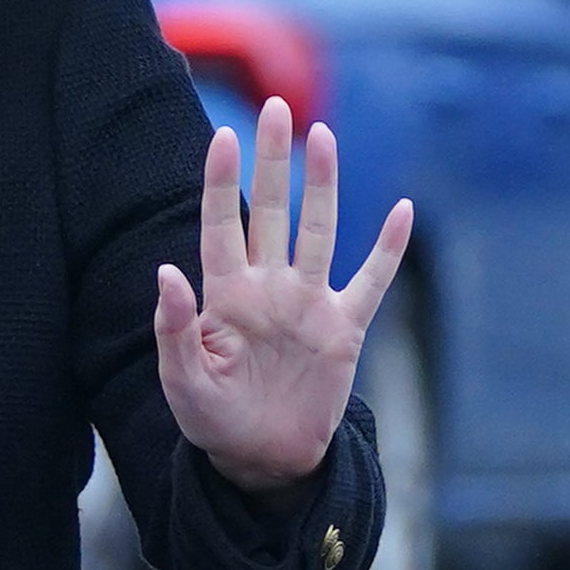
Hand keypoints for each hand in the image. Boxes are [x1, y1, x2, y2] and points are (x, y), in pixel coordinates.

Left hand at [154, 97, 412, 497]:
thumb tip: (166, 269)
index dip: (221, 182)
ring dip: (322, 186)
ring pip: (319, 231)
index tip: (224, 137)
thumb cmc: (212, 421)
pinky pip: (372, 281)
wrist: (262, 460)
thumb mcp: (181, 381)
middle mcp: (267, 288)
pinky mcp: (343, 328)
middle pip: (270, 212)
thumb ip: (172, 327)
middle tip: (276, 108)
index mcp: (224, 296)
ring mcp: (307, 304)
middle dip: (273, 162)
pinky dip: (388, 248)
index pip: (220, 225)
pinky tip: (403, 210)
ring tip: (322, 137)